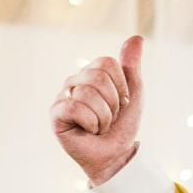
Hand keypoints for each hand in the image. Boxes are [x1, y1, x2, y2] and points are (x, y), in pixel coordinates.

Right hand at [51, 34, 144, 185]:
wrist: (115, 155)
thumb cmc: (122, 126)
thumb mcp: (133, 93)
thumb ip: (132, 66)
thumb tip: (136, 37)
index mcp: (91, 73)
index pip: (107, 63)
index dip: (121, 86)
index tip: (122, 103)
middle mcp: (75, 81)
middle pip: (98, 77)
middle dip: (113, 103)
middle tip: (110, 118)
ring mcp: (63, 97)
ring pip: (88, 93)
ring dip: (103, 117)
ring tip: (99, 127)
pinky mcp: (55, 114)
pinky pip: (75, 107)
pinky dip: (91, 123)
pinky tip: (88, 131)